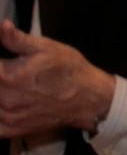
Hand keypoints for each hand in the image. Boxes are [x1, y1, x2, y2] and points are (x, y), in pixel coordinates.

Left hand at [0, 20, 115, 135]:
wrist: (91, 98)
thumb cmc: (70, 71)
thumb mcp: (46, 48)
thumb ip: (16, 39)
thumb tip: (2, 26)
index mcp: (6, 75)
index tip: (5, 61)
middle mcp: (4, 98)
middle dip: (0, 76)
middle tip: (9, 70)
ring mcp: (8, 116)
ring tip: (8, 85)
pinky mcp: (14, 128)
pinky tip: (5, 104)